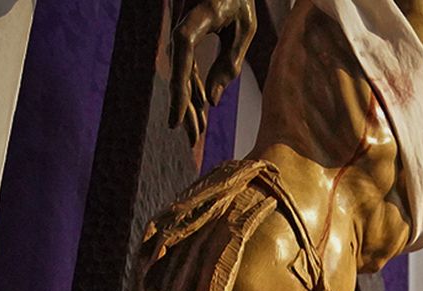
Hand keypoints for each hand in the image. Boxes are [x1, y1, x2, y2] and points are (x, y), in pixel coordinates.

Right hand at [169, 0, 255, 146]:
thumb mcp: (246, 28)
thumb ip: (231, 63)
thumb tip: (213, 103)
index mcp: (199, 18)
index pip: (183, 53)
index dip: (179, 86)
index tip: (176, 116)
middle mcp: (185, 27)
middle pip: (179, 72)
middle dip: (184, 108)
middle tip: (191, 140)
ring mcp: (184, 35)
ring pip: (182, 74)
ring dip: (189, 104)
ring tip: (196, 134)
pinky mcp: (189, 40)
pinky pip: (188, 69)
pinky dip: (195, 89)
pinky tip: (201, 109)